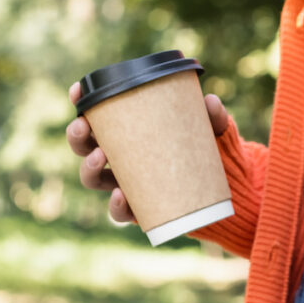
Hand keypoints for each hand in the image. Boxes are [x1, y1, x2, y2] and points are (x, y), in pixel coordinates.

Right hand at [66, 81, 229, 222]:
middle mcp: (123, 156)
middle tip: (83, 126)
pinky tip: (120, 196)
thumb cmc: (211, 149)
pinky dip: (116, 206)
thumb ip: (214, 115)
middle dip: (77, 136)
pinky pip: (120, 211)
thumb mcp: (214, 128)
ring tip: (100, 156)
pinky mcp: (140, 208)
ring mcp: (128, 182)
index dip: (82, 102)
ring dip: (88, 168)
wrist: (226, 185)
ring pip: (93, 179)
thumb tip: (210, 101)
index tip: (77, 91)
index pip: (99, 115)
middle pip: (85, 146)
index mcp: (132, 130)